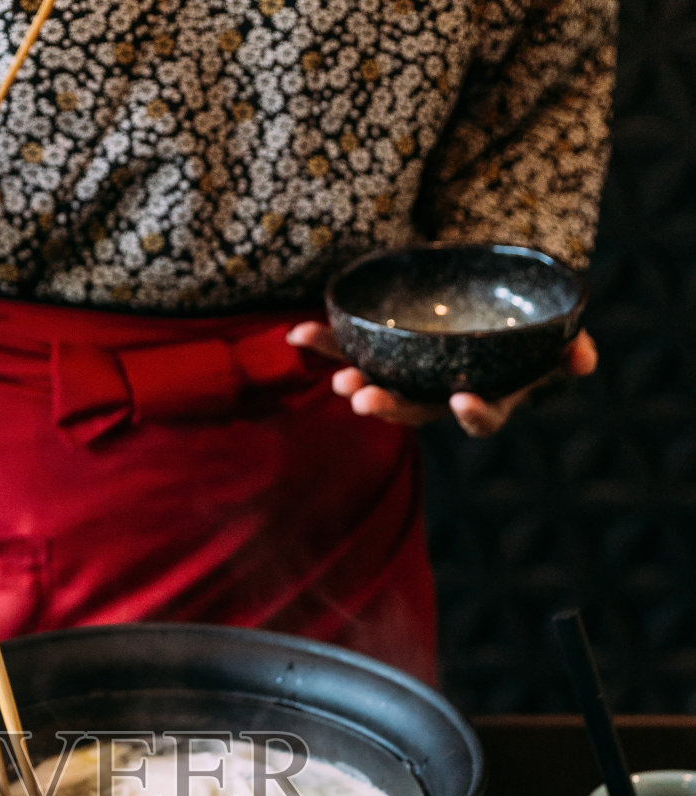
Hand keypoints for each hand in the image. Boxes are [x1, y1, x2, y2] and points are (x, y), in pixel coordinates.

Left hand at [287, 320, 597, 436]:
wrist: (481, 291)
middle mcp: (438, 395)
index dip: (473, 414)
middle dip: (389, 406)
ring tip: (340, 378)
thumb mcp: (548, 328)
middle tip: (363, 398)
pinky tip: (295, 335)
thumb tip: (584, 359)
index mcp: (482, 396)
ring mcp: (405, 377)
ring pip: (377, 388)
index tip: (462, 401)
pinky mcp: (377, 352)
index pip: (480, 419)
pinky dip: (323, 344)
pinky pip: (348, 351)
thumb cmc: (519, 317)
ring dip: (355, 383)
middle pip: (414, 410)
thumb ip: (568, 345)